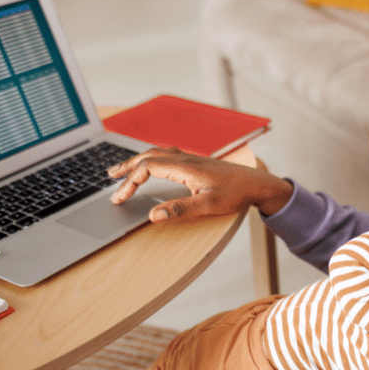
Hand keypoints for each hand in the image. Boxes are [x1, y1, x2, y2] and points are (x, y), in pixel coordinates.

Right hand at [107, 147, 293, 220]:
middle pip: (148, 156)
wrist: (258, 183)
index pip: (147, 168)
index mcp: (185, 167)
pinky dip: (152, 158)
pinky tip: (152, 165)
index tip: (119, 198)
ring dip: (138, 160)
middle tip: (110, 176)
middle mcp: (186, 159)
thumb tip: (153, 216)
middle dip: (127, 166)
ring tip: (123, 169)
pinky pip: (167, 154)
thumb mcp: (208, 206)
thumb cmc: (236, 194)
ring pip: (157, 153)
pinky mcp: (197, 162)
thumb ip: (180, 210)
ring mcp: (191, 159)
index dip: (129, 182)